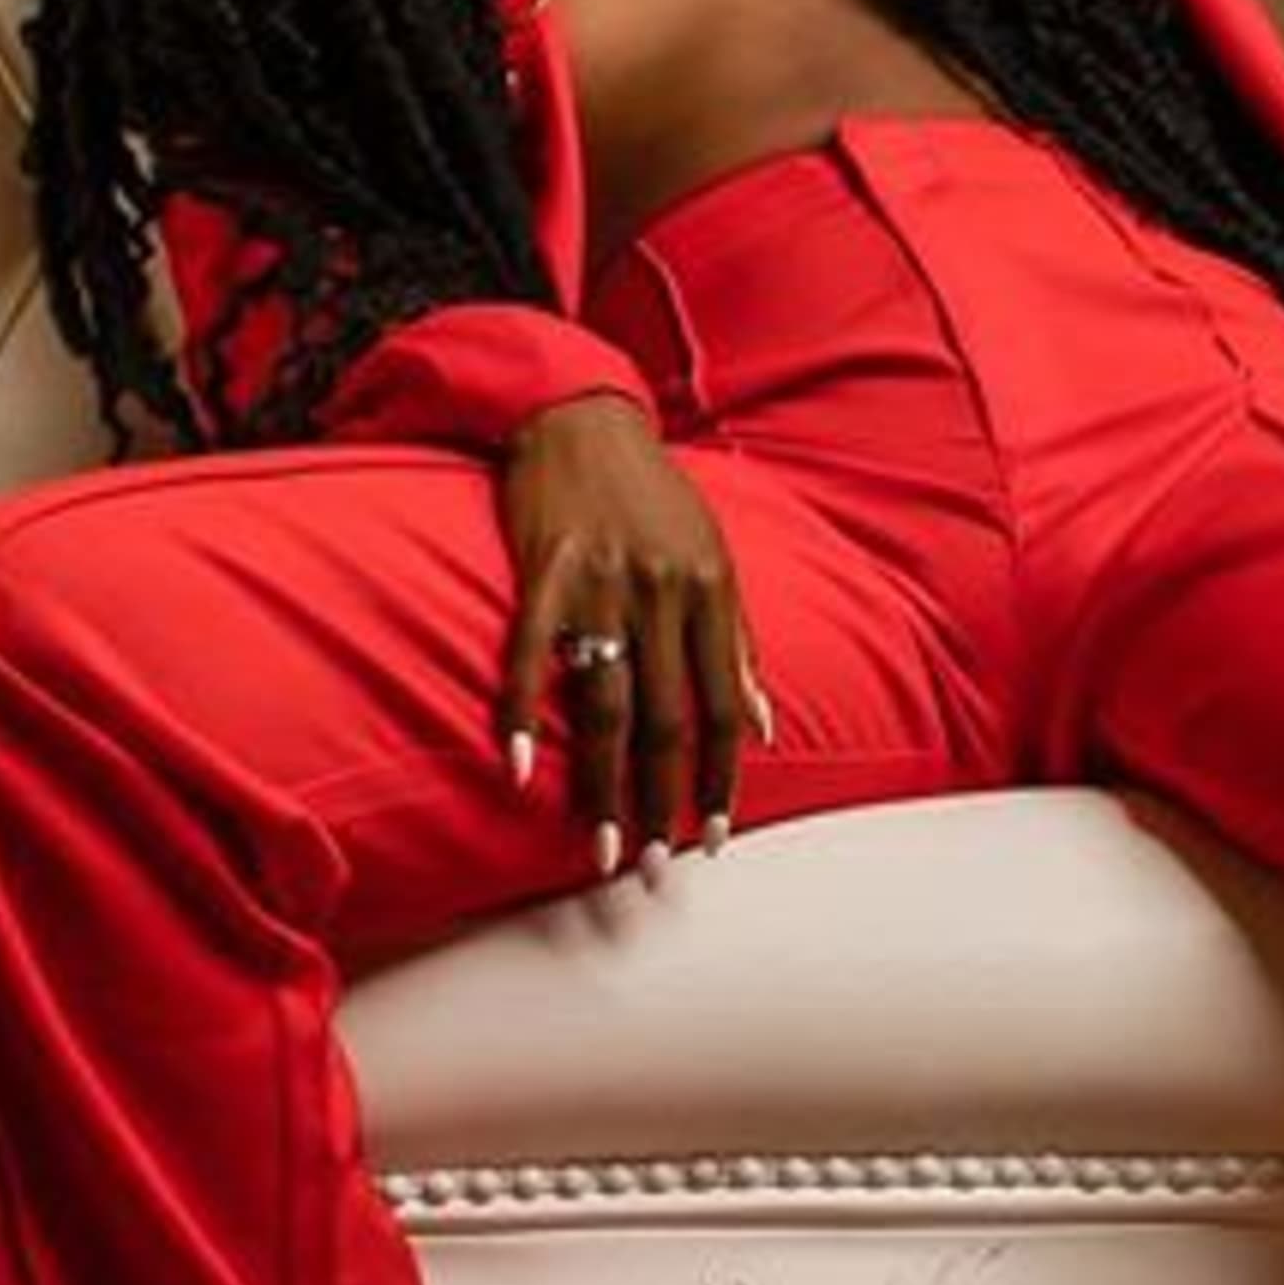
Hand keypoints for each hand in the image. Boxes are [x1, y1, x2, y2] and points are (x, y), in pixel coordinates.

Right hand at [493, 387, 775, 883]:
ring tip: (603, 845)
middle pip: (666, 719)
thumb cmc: (655, 496)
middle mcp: (663, 594)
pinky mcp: (543, 569)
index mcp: (712, 594)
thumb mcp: (716, 557)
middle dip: (663, 800)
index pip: (722, 707)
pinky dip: (521, 713)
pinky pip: (529, 653)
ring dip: (603, 783)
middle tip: (654, 866)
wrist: (585, 418)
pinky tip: (518, 769)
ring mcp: (601, 583)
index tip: (713, 836)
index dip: (719, 778)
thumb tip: (765, 724)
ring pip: (604, 703)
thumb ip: (738, 642)